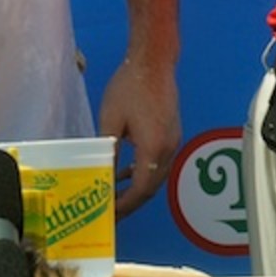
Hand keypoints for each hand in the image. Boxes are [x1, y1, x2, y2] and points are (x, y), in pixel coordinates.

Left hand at [98, 57, 180, 217]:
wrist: (153, 62)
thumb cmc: (130, 86)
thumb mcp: (111, 119)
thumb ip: (108, 149)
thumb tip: (102, 172)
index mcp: (154, 149)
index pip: (141, 189)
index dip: (125, 205)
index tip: (110, 214)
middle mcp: (168, 150)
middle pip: (151, 187)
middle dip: (131, 201)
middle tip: (111, 211)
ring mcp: (173, 142)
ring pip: (155, 175)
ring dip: (137, 187)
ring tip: (115, 195)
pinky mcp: (171, 133)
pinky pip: (157, 161)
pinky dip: (143, 171)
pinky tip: (127, 171)